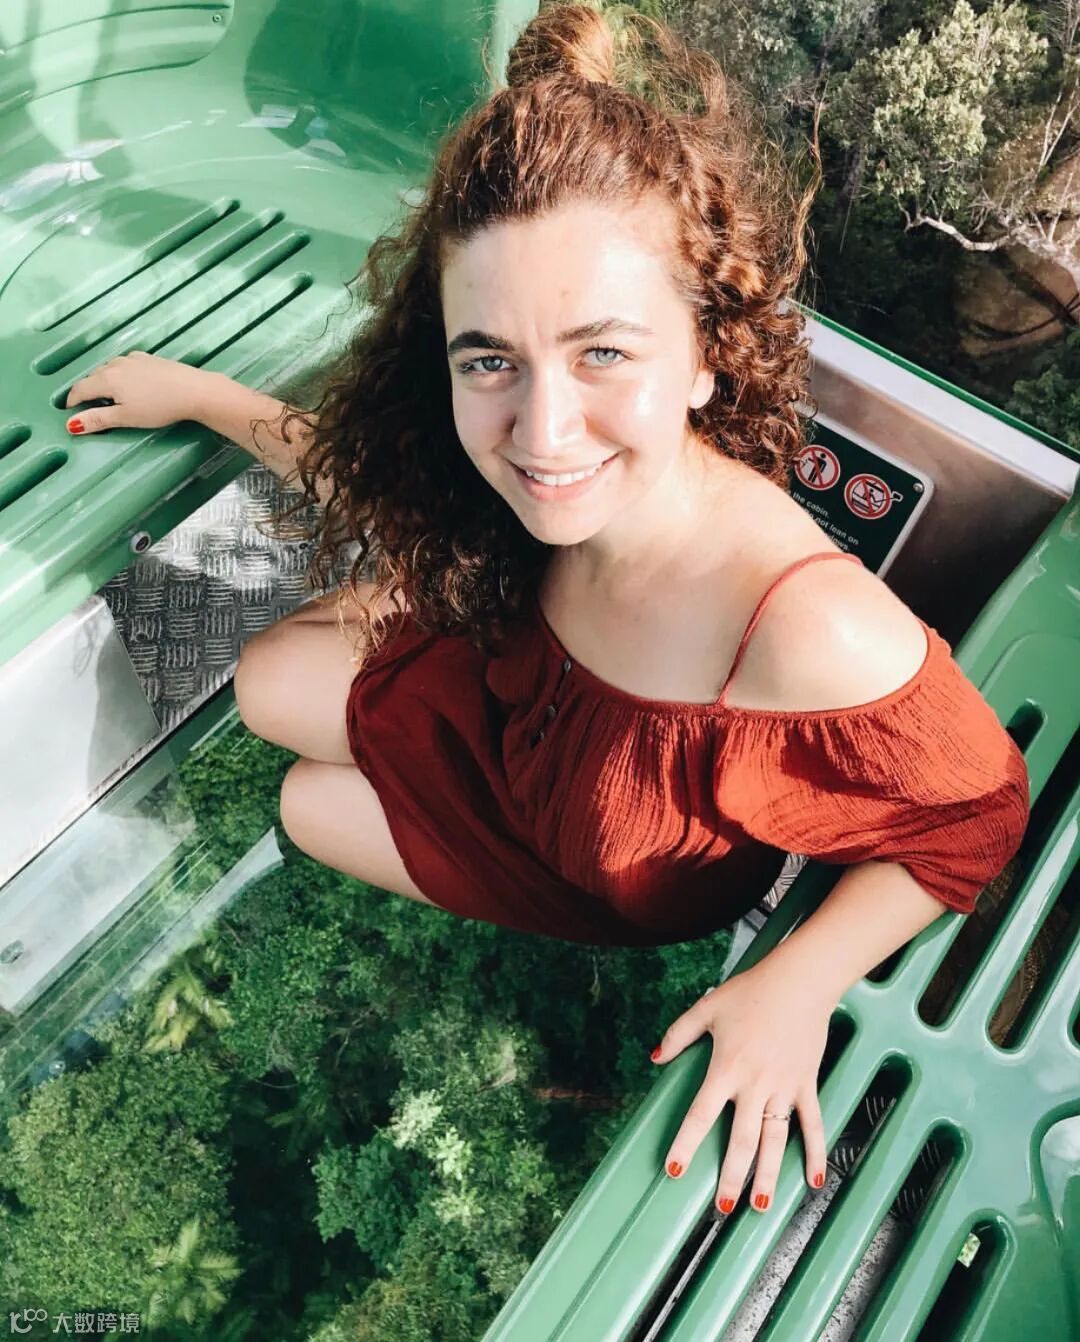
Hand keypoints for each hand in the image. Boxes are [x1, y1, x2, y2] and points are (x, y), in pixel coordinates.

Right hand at [63, 351, 218, 434]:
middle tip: (89, 407)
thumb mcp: (126, 417)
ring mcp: (134, 359)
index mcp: (107, 378)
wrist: (194, 391)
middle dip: (88, 391)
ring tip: (108, 396)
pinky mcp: (149, 359)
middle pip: (93, 377)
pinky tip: (130, 383)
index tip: (70, 411)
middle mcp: (117, 364)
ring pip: (109, 369)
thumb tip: (72, 425)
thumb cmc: (160, 407)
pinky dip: (120, 374)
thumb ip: (98, 419)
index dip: (72, 401)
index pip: (80, 388)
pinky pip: (126, 365)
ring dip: (103, 381)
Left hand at [650, 961, 832, 1212]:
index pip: (701, 1114)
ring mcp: (784, 1087)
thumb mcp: (706, 1009)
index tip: (674, 1170)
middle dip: (730, 1176)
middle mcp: (755, 1084)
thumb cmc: (750, 992)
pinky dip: (815, 1152)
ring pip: (775, 1140)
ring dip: (769, 1175)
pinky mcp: (806, 1084)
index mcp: (726, 1068)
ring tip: (760, 1205)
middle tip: (721, 1207)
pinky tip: (814, 1180)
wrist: (799, 981)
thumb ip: (678, 1035)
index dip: (686, 1143)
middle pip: (741, 1139)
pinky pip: (812, 1124)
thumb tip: (655, 1057)